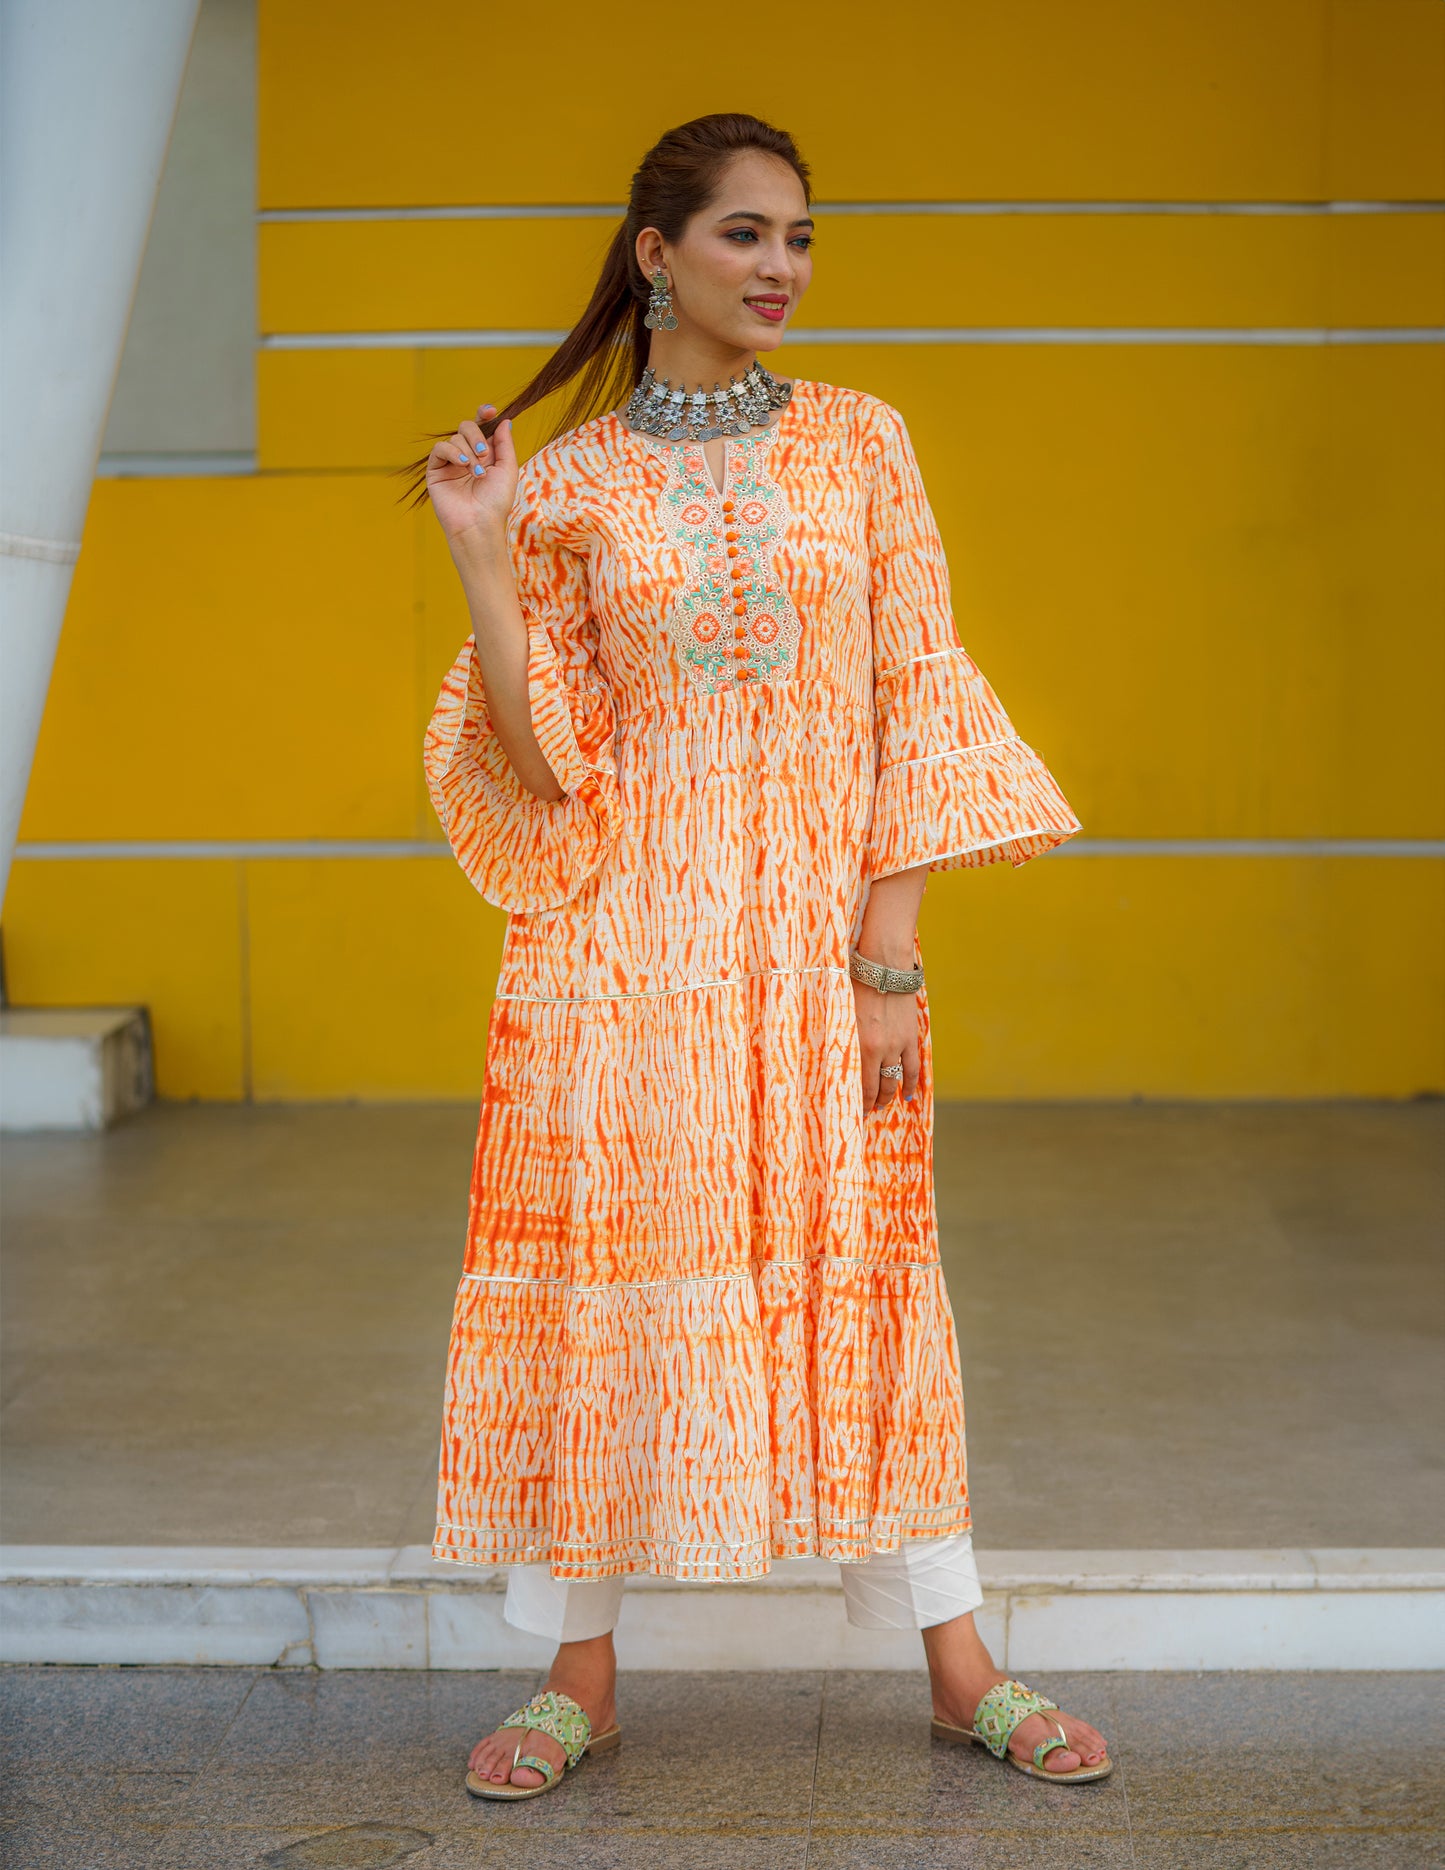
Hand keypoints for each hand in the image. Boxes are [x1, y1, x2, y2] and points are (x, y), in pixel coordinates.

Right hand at [424, 403, 518, 547]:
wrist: (480, 524)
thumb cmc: (496, 502)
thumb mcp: (507, 469)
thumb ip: (505, 443)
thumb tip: (504, 420)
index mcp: (485, 455)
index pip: (481, 427)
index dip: (484, 415)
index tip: (490, 412)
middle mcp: (467, 456)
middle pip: (466, 427)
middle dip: (476, 436)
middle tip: (484, 455)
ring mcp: (451, 463)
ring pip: (455, 438)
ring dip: (468, 452)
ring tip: (476, 473)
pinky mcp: (436, 471)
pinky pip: (440, 449)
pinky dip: (452, 452)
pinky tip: (462, 465)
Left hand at [852, 979, 920, 1112]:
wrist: (884, 969)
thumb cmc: (855, 986)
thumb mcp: (840, 1013)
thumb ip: (840, 1036)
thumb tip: (830, 1055)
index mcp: (859, 1045)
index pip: (859, 1085)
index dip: (857, 1102)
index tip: (853, 1112)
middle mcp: (879, 1050)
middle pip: (877, 1087)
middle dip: (871, 1102)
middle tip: (867, 1111)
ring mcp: (897, 1046)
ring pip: (894, 1081)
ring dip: (889, 1096)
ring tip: (883, 1104)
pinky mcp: (910, 1038)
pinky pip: (912, 1068)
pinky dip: (910, 1083)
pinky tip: (907, 1095)